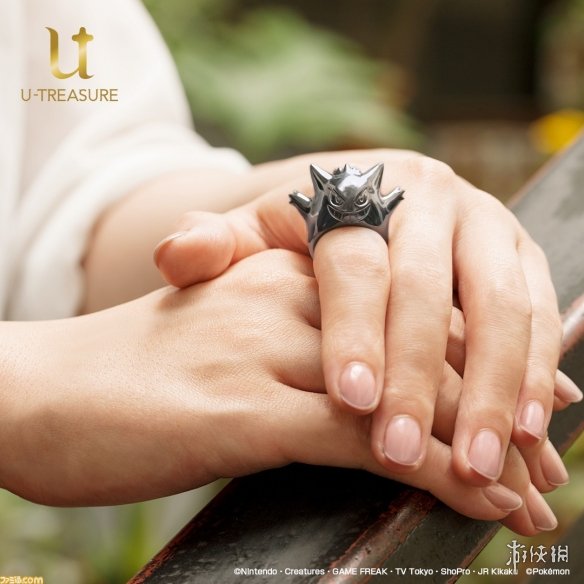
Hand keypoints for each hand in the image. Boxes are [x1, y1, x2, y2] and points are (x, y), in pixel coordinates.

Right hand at [0, 250, 558, 533]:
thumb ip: (293, 344)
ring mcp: (266, 352)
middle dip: (496, 402)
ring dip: (481, 446)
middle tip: (547, 449)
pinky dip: (435, 474)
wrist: (38, 390)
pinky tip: (481, 503)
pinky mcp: (245, 410)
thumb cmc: (130, 375)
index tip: (525, 396)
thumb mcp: (225, 338)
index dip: (475, 352)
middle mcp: (284, 301)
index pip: (405, 309)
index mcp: (282, 277)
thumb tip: (355, 381)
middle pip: (423, 347)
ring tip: (532, 492)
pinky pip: (368, 441)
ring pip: (410, 393)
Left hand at [154, 149, 580, 486]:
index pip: (357, 265)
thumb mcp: (254, 233)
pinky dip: (539, 368)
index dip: (355, 332)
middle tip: (405, 453)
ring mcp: (482, 223)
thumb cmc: (306, 231)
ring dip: (496, 388)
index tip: (350, 403)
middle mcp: (428, 200)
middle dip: (421, 378)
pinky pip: (541, 311)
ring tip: (480, 461)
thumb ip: (214, 245)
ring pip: (500, 305)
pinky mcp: (520, 253)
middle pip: (430, 290)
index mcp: (359, 191)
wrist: (366, 199)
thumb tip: (175, 256)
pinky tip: (532, 424)